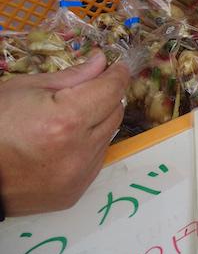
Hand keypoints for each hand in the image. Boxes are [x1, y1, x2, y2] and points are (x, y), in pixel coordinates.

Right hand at [0, 51, 130, 215]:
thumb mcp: (25, 89)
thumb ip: (72, 76)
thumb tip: (101, 62)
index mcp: (65, 121)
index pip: (111, 91)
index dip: (117, 75)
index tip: (117, 67)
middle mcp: (78, 151)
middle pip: (115, 112)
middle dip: (105, 97)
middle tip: (89, 90)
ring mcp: (78, 175)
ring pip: (108, 136)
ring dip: (97, 122)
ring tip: (68, 119)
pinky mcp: (75, 191)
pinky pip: (96, 159)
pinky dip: (87, 146)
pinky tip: (63, 142)